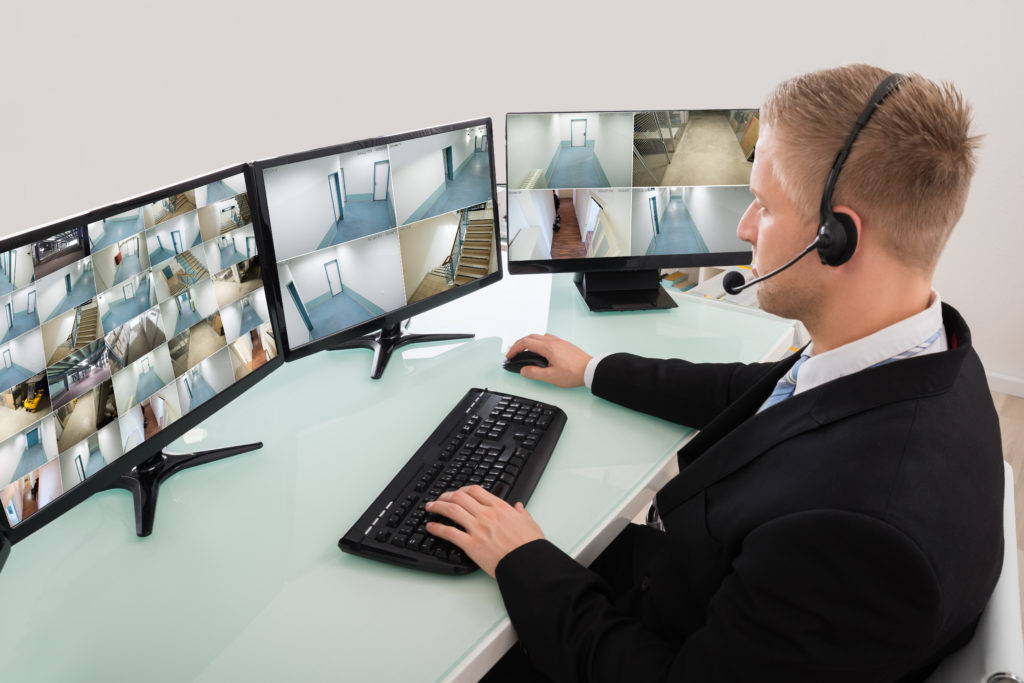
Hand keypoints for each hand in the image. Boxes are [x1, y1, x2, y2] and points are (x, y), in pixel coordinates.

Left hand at [424, 486, 544, 577]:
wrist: (528, 563)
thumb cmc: (530, 546)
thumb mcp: (529, 523)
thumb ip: (522, 513)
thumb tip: (519, 507)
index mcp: (500, 508)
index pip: (475, 490)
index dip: (463, 489)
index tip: (458, 492)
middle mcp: (486, 515)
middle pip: (459, 497)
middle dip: (446, 495)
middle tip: (439, 498)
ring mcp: (477, 529)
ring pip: (451, 510)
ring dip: (438, 506)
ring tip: (430, 508)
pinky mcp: (471, 545)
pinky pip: (449, 533)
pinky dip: (437, 528)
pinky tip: (430, 527)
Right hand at [506, 333, 592, 386]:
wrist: (590, 370)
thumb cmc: (574, 373)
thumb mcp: (550, 377)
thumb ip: (534, 373)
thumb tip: (524, 370)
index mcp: (548, 347)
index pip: (525, 343)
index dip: (515, 349)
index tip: (510, 355)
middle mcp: (553, 342)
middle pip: (531, 337)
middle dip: (520, 344)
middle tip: (515, 352)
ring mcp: (560, 342)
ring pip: (540, 336)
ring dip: (530, 341)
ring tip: (526, 350)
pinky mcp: (565, 345)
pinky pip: (548, 339)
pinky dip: (540, 342)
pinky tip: (542, 351)